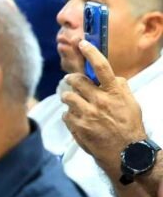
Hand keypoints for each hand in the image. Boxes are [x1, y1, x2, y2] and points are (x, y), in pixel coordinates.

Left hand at [60, 40, 145, 175]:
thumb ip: (120, 87)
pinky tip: (80, 120)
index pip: (102, 67)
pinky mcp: (77, 126)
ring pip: (67, 96)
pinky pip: (66, 114)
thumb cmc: (130, 126)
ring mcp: (87, 114)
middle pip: (76, 80)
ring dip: (70, 99)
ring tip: (78, 104)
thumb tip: (112, 76)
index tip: (82, 43)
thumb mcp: (131, 103)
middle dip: (72, 79)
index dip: (91, 52)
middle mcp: (100, 101)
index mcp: (114, 93)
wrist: (126, 153)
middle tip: (73, 82)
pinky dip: (70, 116)